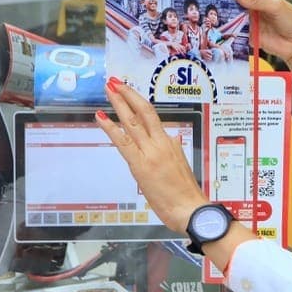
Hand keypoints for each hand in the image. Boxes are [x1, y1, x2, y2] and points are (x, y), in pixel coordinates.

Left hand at [97, 79, 208, 234]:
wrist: (190, 210)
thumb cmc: (186, 194)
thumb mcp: (182, 166)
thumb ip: (175, 149)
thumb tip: (174, 138)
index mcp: (170, 143)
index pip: (152, 117)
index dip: (138, 101)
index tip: (128, 90)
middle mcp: (161, 143)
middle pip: (142, 112)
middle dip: (127, 94)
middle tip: (114, 81)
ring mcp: (150, 152)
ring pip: (132, 121)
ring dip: (118, 103)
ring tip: (108, 89)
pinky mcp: (140, 164)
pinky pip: (122, 141)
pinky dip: (110, 127)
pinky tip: (101, 116)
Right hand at [224, 0, 291, 98]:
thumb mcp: (276, 6)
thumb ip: (256, 0)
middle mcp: (250, 2)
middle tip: (224, 5)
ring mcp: (246, 17)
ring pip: (228, 12)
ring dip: (226, 15)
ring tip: (228, 18)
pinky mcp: (244, 32)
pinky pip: (232, 30)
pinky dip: (229, 30)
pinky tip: (230, 30)